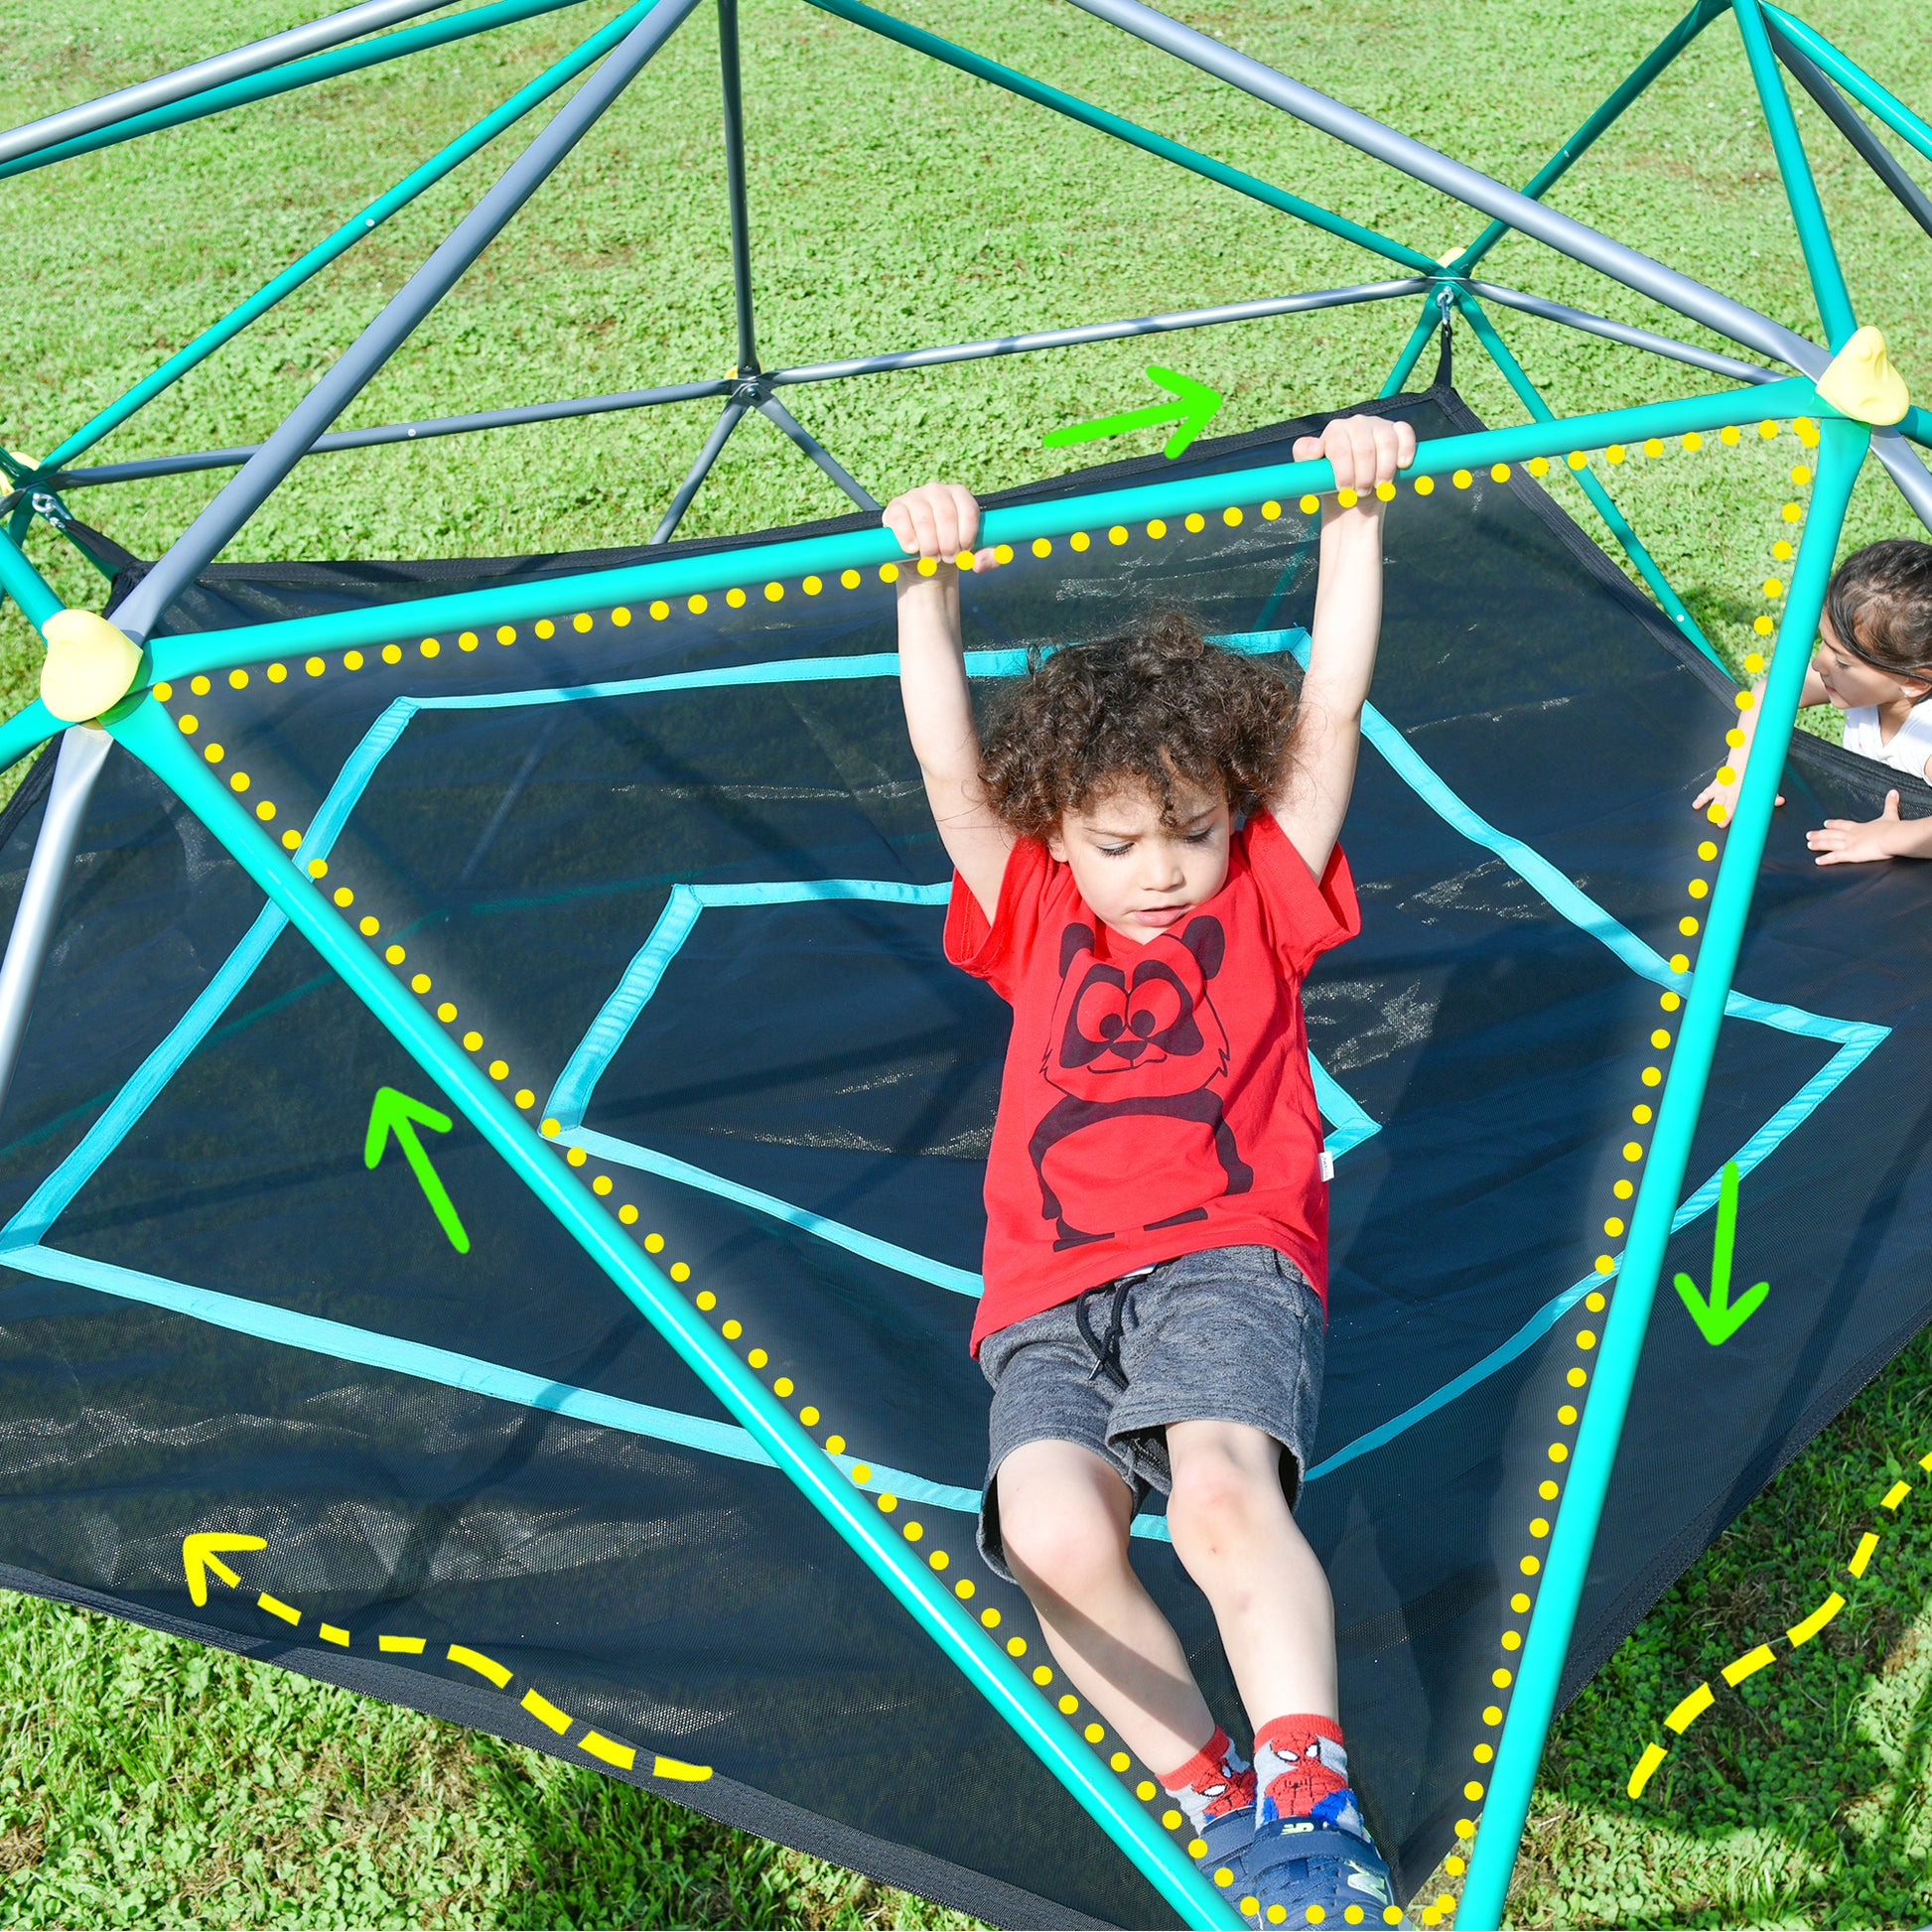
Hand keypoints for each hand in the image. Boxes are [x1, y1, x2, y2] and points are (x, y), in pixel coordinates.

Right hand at [883, 482, 994, 570]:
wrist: (924, 561)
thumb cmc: (953, 551)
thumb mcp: (977, 554)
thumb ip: (992, 558)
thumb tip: (979, 564)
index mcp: (960, 494)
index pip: (969, 511)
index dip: (967, 535)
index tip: (964, 552)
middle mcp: (937, 490)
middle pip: (947, 516)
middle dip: (949, 544)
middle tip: (948, 559)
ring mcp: (914, 497)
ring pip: (925, 520)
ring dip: (930, 546)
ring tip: (932, 559)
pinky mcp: (895, 508)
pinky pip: (901, 519)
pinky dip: (907, 537)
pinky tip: (913, 549)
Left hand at [1291, 414, 1416, 506]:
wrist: (1353, 496)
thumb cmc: (1330, 484)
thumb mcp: (1310, 473)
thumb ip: (1304, 455)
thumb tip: (1317, 448)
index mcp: (1335, 430)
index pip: (1340, 448)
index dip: (1343, 472)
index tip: (1344, 490)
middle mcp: (1356, 423)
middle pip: (1364, 448)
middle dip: (1363, 475)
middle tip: (1360, 492)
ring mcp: (1378, 425)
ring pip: (1386, 442)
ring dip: (1384, 469)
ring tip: (1379, 486)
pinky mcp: (1397, 431)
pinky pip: (1405, 433)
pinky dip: (1405, 449)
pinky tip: (1402, 465)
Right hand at [1691, 769, 1781, 823]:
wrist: (1745, 754)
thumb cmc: (1753, 771)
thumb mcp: (1764, 782)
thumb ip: (1770, 794)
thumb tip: (1779, 801)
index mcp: (1746, 791)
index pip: (1742, 804)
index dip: (1739, 813)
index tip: (1736, 820)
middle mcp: (1734, 790)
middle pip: (1729, 804)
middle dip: (1725, 813)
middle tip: (1721, 823)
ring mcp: (1724, 787)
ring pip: (1718, 799)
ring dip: (1714, 807)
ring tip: (1710, 816)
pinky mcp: (1716, 784)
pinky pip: (1707, 792)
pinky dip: (1701, 798)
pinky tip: (1696, 805)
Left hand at [1808, 790, 1906, 863]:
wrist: (1892, 836)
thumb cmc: (1893, 828)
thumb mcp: (1890, 814)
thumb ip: (1890, 803)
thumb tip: (1893, 792)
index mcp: (1860, 827)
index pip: (1843, 824)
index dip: (1833, 824)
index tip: (1825, 823)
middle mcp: (1851, 835)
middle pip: (1832, 834)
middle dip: (1820, 834)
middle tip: (1808, 835)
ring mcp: (1849, 844)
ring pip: (1830, 844)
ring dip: (1819, 844)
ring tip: (1808, 845)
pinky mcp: (1851, 854)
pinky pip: (1835, 857)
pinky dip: (1826, 859)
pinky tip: (1818, 861)